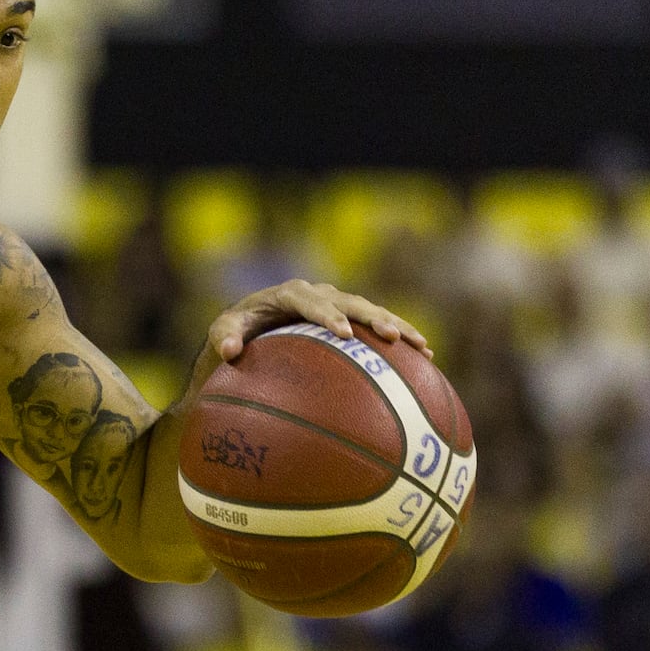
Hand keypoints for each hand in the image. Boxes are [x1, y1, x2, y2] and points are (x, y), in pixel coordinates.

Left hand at [194, 280, 429, 386]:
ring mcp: (337, 304)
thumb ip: (224, 336)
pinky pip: (377, 326)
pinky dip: (401, 338)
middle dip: (372, 317)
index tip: (344, 334)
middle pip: (350, 302)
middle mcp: (319, 293)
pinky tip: (426, 356)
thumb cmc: (237, 329)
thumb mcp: (224, 331)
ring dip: (396, 326)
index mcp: (289, 294)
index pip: (310, 302)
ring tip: (421, 346)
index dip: (328, 315)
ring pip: (371, 311)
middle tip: (391, 336)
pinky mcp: (350, 317)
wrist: (254, 323)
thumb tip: (229, 350)